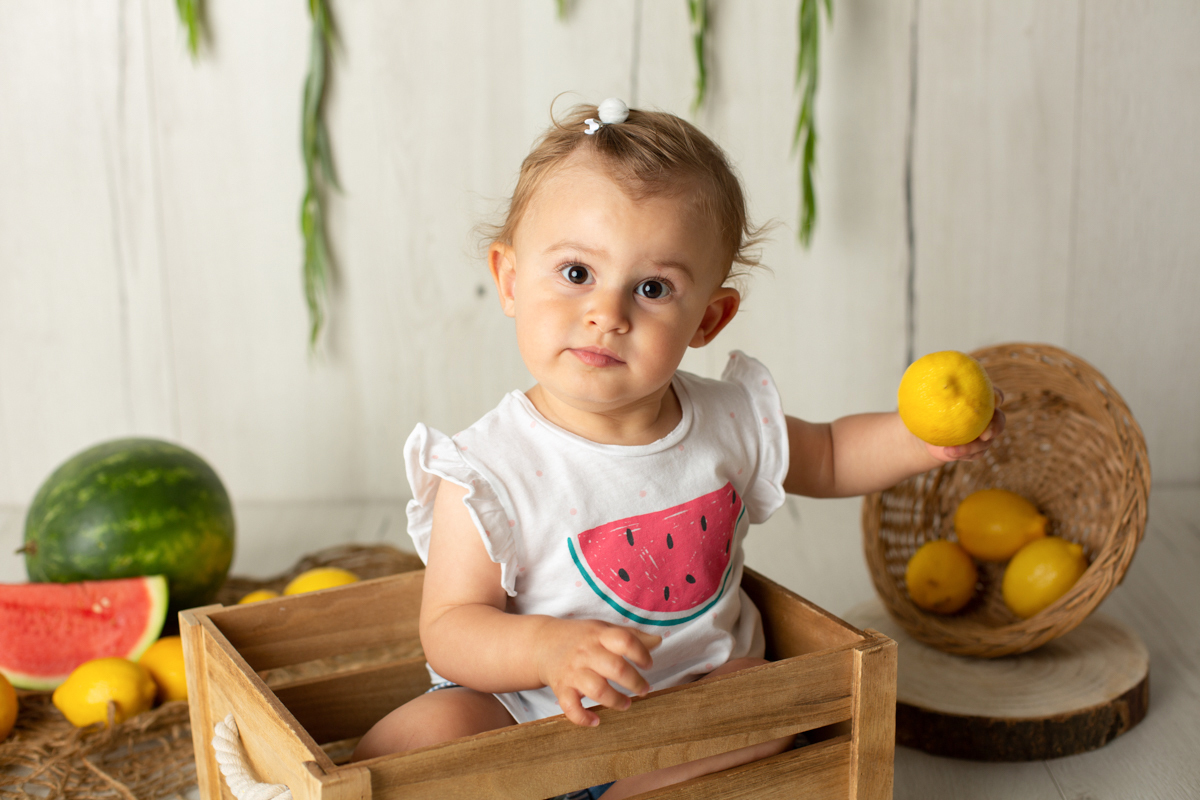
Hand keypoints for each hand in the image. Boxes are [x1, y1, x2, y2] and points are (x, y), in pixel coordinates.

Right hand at [535, 618, 660, 726]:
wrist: (541, 643)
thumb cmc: (580, 637)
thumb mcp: (603, 629)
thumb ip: (630, 635)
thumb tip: (658, 642)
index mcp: (599, 635)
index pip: (624, 640)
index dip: (641, 653)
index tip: (648, 664)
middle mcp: (585, 653)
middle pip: (615, 668)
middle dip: (635, 683)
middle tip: (643, 690)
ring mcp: (572, 672)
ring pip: (597, 690)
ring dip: (616, 701)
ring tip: (626, 704)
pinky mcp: (560, 688)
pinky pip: (571, 707)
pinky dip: (583, 718)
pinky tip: (596, 720)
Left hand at [927, 388, 1005, 461]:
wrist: (928, 433)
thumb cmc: (929, 408)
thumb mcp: (929, 397)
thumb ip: (934, 388)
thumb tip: (933, 380)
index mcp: (981, 400)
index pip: (995, 396)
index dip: (997, 397)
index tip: (993, 400)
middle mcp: (987, 417)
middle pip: (999, 421)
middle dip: (996, 427)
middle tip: (985, 434)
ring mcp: (984, 435)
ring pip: (986, 443)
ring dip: (971, 447)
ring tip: (953, 450)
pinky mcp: (976, 450)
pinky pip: (974, 454)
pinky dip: (962, 454)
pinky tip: (949, 453)